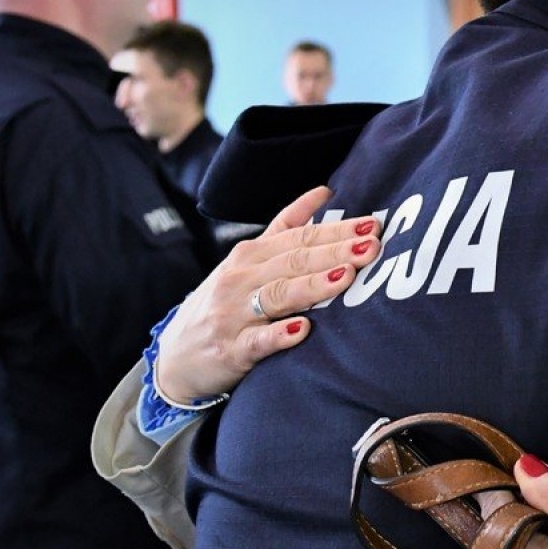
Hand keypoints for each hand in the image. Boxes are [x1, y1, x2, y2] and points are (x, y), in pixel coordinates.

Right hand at [154, 186, 381, 401]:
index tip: (371, 225)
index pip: (299, 236)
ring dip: (313, 285)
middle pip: (294, 260)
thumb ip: (284, 228)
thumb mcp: (247, 261)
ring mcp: (233, 313)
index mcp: (250, 254)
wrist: (175, 357)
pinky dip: (278, 335)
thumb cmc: (223, 304)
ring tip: (346, 276)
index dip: (336, 230)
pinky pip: (257, 341)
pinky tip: (302, 330)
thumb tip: (324, 191)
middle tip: (371, 246)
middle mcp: (241, 277)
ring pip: (278, 295)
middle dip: (336, 251)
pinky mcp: (230, 350)